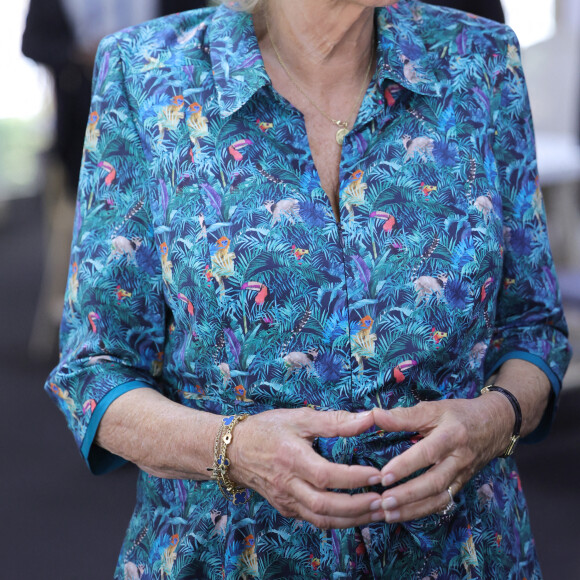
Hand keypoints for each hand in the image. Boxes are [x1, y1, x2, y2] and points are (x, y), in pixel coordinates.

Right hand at [229, 408, 384, 528]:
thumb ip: (335, 420)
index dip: (354, 478)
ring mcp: (285, 500)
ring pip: (321, 519)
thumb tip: (368, 418)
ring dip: (352, 520)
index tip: (378, 475)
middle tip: (382, 501)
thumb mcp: (299, 417)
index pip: (326, 475)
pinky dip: (337, 520)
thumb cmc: (267, 429)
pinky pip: (313, 520)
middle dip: (357, 507)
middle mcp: (287, 484)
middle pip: (324, 506)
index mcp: (291, 458)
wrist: (233, 450)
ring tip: (376, 512)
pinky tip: (355, 515)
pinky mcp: (286, 508)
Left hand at [372, 396, 513, 522]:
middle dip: (408, 495)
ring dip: (413, 509)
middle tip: (383, 501)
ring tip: (388, 513)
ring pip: (439, 498)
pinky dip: (422, 511)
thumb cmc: (460, 414)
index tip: (384, 476)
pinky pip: (443, 502)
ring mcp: (462, 475)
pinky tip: (403, 515)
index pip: (427, 453)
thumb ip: (404, 415)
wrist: (497, 424)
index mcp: (452, 435)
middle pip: (434, 482)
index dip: (405, 465)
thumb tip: (375, 415)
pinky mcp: (461, 485)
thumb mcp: (434, 408)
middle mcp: (459, 459)